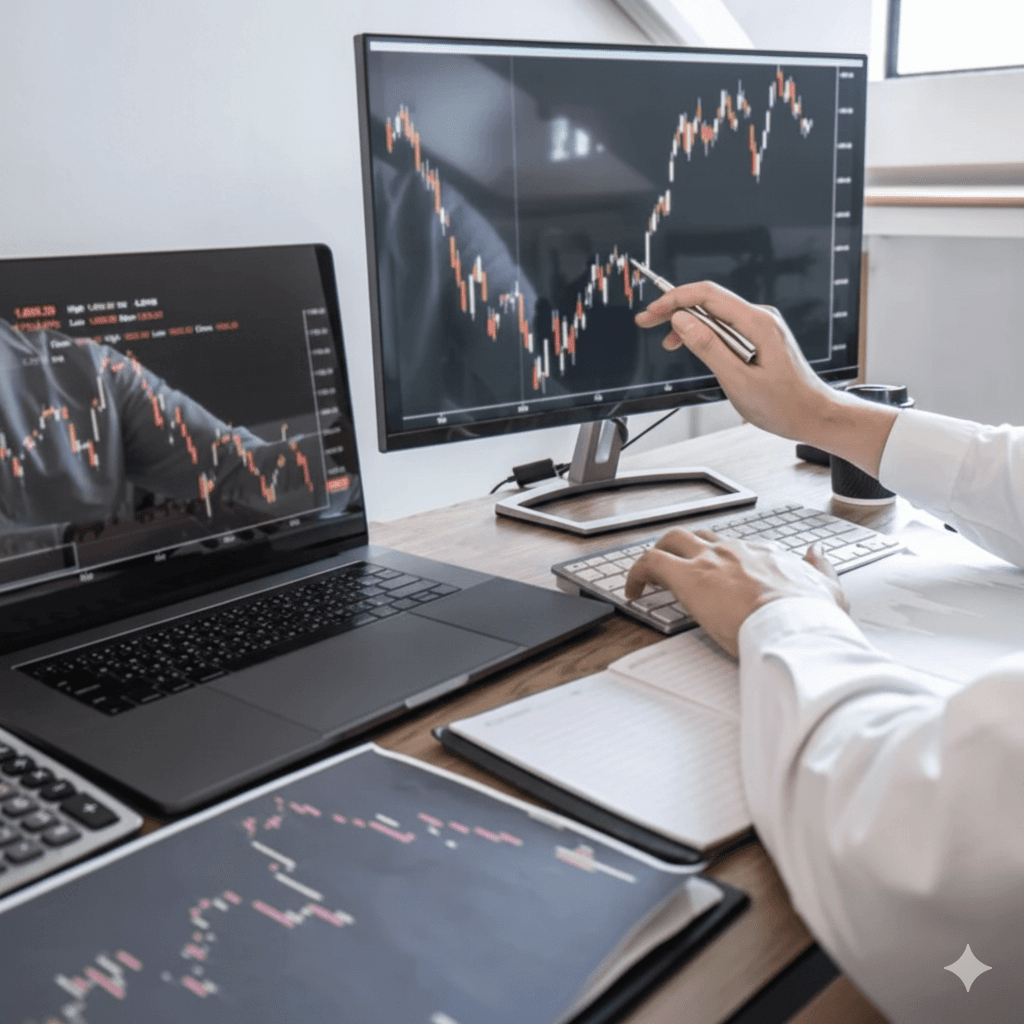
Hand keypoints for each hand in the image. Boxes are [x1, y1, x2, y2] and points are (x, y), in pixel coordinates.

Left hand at [624, 529, 848, 657]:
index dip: (723, 559)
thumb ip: (822, 569)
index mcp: (764, 555)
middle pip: (700, 536)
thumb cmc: (809, 616)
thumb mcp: (829, 589)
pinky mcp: (687, 577)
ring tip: (648, 575)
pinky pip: (649, 561)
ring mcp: (709, 560)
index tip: (717, 574)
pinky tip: (632, 590)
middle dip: (683, 547)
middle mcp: (734, 551)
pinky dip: (636, 571)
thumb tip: (818, 552)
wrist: (794, 626)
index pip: (737, 548)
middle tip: (674, 568)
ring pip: (672, 539)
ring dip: (659, 553)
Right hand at [634, 280, 896, 476]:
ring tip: (667, 343)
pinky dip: (704, 334)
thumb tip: (682, 321)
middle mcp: (760, 318)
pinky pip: (726, 328)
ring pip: (716, 315)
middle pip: (710, 301)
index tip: (652, 312)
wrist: (814, 415)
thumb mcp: (738, 381)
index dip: (675, 300)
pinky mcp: (759, 338)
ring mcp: (761, 327)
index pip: (708, 296)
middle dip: (675, 308)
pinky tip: (691, 346)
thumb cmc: (784, 405)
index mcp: (757, 323)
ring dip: (688, 324)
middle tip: (647, 322)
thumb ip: (708, 348)